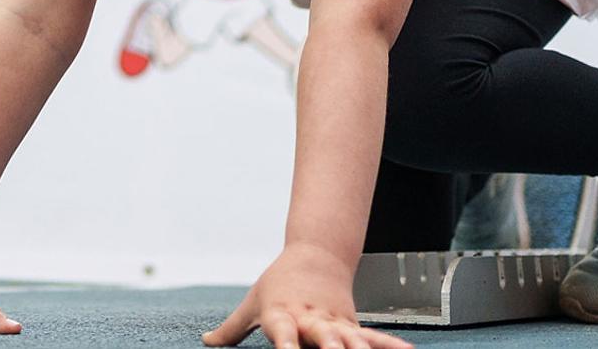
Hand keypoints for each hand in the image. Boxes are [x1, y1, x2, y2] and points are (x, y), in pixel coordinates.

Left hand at [204, 244, 409, 348]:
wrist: (316, 257)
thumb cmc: (278, 284)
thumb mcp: (252, 304)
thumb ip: (231, 329)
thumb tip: (207, 340)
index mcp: (284, 313)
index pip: (281, 330)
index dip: (283, 343)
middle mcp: (312, 319)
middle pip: (323, 336)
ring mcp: (335, 323)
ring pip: (352, 339)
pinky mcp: (353, 326)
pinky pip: (373, 338)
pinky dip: (391, 345)